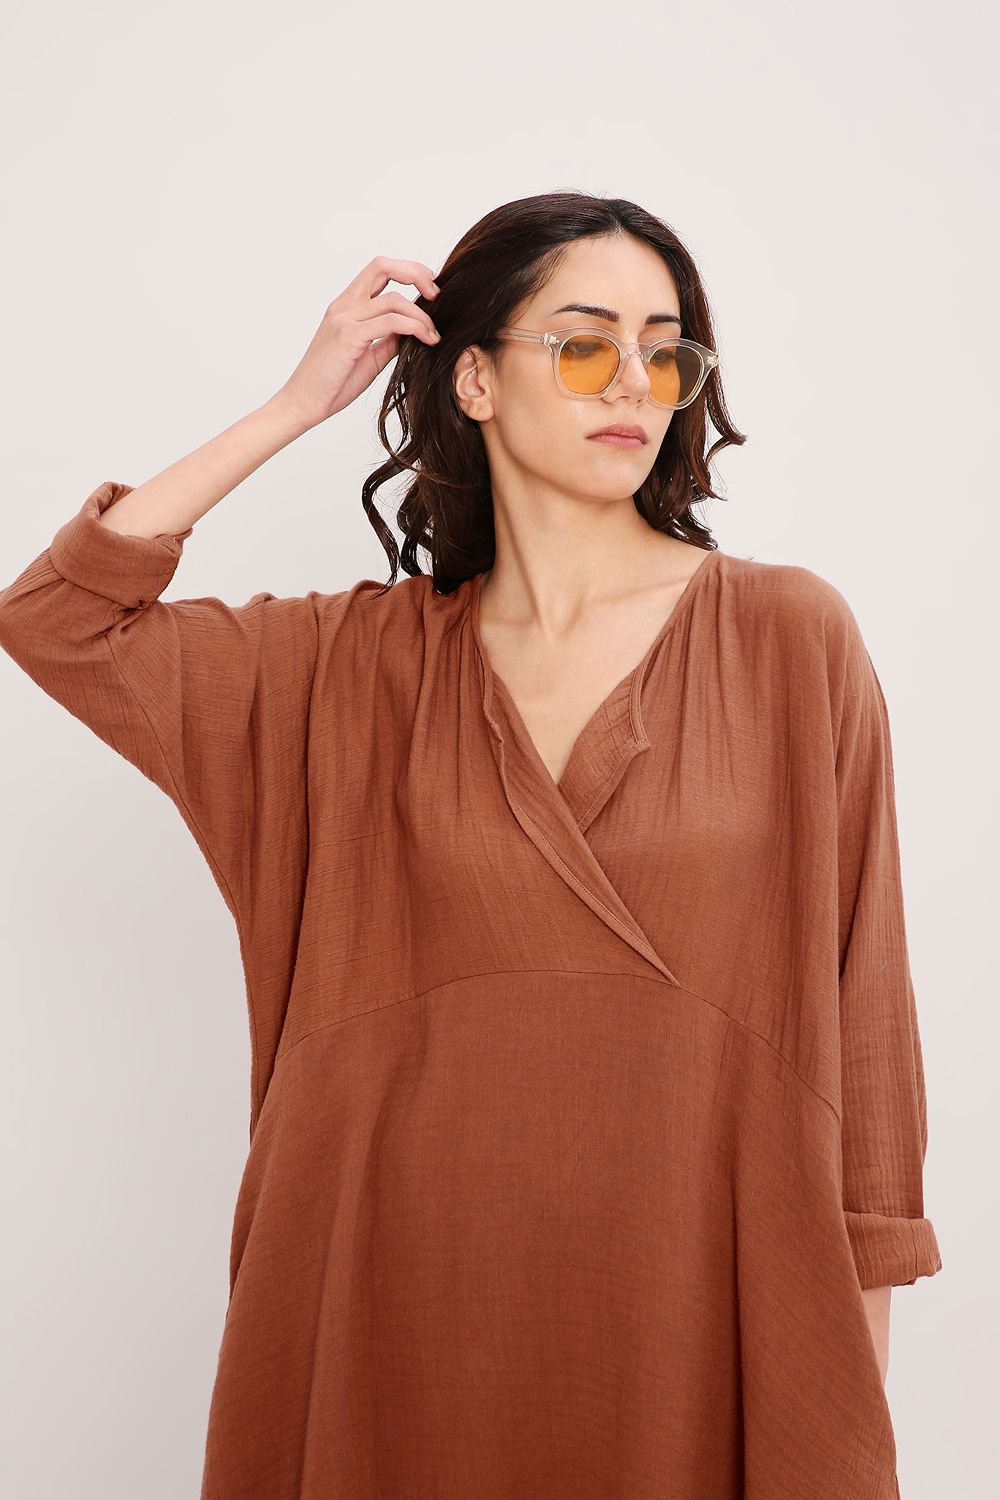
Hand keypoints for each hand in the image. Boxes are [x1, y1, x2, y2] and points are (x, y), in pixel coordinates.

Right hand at [272, 255, 440, 428]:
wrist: (304, 403)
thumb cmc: (332, 384)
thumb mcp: (369, 358)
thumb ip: (389, 340)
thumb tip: (414, 332)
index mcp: (346, 306)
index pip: (379, 270)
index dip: (408, 271)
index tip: (429, 290)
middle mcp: (344, 305)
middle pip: (383, 266)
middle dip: (416, 273)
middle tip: (437, 294)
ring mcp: (344, 318)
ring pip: (394, 299)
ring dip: (422, 315)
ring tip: (434, 335)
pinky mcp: (348, 335)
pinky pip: (390, 322)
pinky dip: (415, 328)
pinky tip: (427, 340)